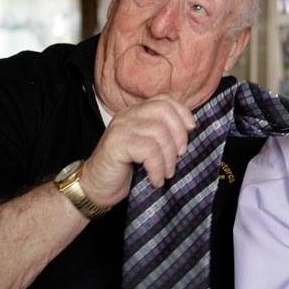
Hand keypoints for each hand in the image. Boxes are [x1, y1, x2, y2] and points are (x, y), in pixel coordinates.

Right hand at [81, 95, 195, 207]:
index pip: (164, 100)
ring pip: (159, 132)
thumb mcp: (148, 148)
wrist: (97, 188)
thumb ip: (163, 134)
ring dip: (169, 157)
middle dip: (179, 134)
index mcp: (136, 113)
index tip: (191, 130)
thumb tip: (190, 130)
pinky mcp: (117, 143)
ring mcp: (121, 128)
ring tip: (166, 173)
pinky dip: (157, 167)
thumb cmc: (126, 170)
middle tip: (180, 156)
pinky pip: (148, 150)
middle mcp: (127, 115)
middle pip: (164, 111)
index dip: (183, 112)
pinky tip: (156, 180)